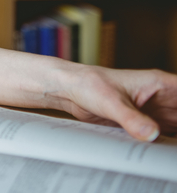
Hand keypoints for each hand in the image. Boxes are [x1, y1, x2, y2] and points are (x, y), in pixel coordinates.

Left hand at [55, 65, 176, 140]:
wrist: (70, 90)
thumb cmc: (88, 84)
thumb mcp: (111, 102)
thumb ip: (131, 119)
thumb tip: (152, 134)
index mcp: (160, 84)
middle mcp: (162, 98)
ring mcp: (155, 111)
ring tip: (174, 150)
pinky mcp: (145, 123)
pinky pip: (168, 135)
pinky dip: (172, 143)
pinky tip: (169, 151)